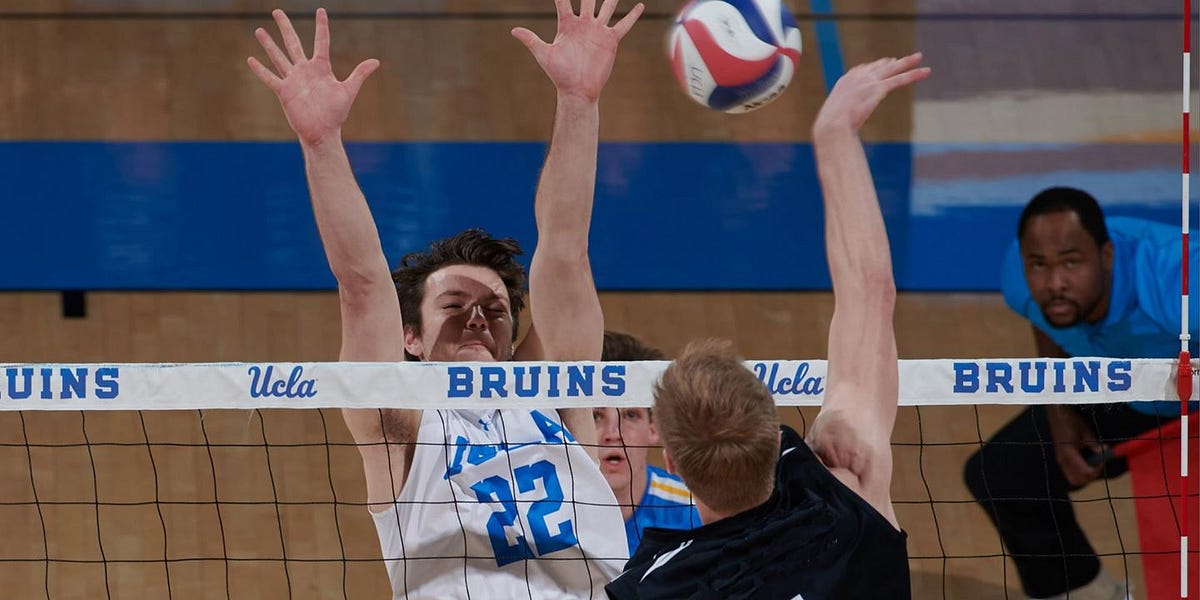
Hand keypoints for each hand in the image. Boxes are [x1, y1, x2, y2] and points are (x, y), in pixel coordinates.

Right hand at [248, 8, 379, 145]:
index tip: (320, 10)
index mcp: (321, 67)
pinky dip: (260, 70)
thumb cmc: (336, 114)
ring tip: (259, 30)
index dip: (322, 26)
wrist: (323, 132)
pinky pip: (270, 78)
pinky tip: (250, 59)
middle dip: (285, 27)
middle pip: (293, 43)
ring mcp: (293, 80)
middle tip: (277, 11)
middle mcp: (305, 70)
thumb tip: (376, 61)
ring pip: (278, 56)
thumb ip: (359, 74)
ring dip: (268, 44)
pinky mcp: (284, 92)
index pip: (321, 41)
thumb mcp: (348, 91)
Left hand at [512, 0, 643, 100]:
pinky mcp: (610, 40)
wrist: (578, 90)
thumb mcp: (544, 54)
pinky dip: (632, 15)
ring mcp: (598, 30)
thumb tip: (513, 30)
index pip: (563, 0)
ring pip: (607, 7)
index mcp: (567, 24)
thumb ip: (531, 40)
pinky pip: (623, 25)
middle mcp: (583, 24)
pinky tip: (640, 5)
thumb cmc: (560, 74)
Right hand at [813, 53, 929, 137]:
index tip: (883, 65)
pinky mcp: (879, 89)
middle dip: (891, 62)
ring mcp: (868, 82)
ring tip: (919, 57)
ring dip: (907, 63)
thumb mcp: (832, 118)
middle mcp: (857, 78)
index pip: (862, 69)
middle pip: (878, 66)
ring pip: (892, 69)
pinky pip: (899, 79)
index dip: (874, 67)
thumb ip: (839, 117)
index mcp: (844, 83)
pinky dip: (914, 75)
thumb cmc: (829, 127)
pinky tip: (925, 71)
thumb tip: (838, 129)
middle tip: (901, 59)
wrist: (833, 125)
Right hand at [1045, 405, 1104, 487]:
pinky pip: (1069, 472)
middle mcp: (1062, 460)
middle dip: (1090, 477)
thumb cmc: (1071, 422)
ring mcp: (1060, 460)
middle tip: (1098, 465)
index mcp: (1069, 454)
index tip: (1103, 461)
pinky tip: (1085, 460)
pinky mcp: (1060, 458)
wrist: (1057, 414)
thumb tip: (1107, 454)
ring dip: (1084, 476)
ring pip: (1073, 478)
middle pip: (1077, 481)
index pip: (1086, 472)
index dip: (1097, 470)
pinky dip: (1079, 472)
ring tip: (1092, 463)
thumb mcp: (1087, 433)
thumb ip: (1096, 446)